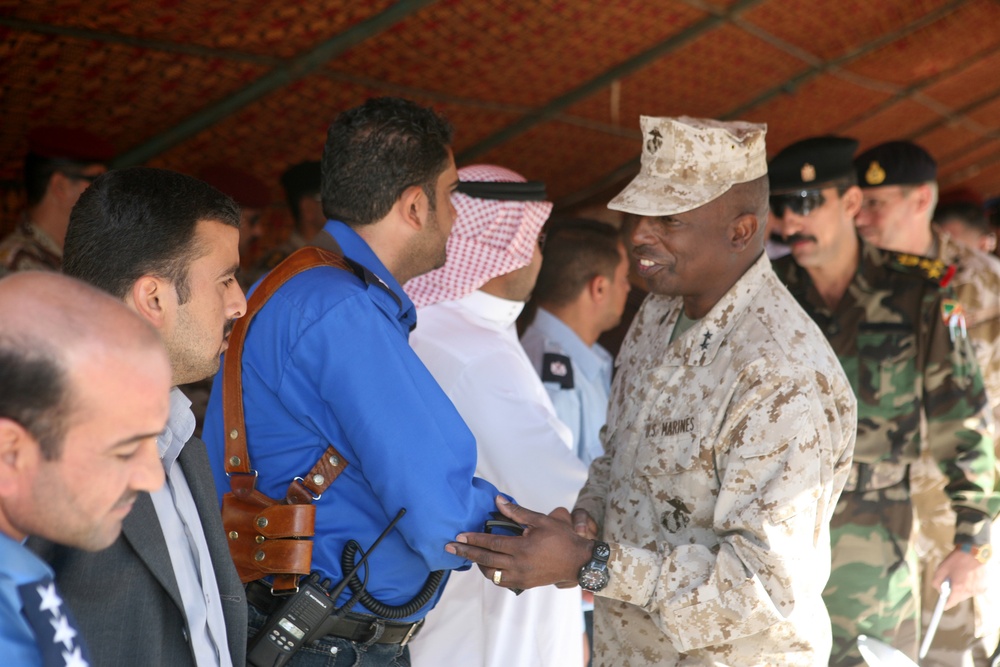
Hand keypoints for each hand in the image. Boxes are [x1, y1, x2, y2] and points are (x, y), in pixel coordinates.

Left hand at [446, 496, 594, 590]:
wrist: (578, 562)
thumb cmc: (562, 538)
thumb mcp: (541, 520)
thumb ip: (517, 512)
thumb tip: (499, 500)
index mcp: (522, 548)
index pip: (491, 543)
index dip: (473, 539)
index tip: (458, 535)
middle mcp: (519, 565)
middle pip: (486, 560)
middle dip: (466, 552)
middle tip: (450, 547)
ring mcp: (521, 577)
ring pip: (492, 574)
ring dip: (478, 564)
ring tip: (468, 555)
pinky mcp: (525, 583)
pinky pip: (502, 581)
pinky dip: (491, 574)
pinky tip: (486, 566)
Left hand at [931, 548, 987, 609]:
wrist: (974, 552)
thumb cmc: (956, 560)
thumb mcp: (941, 569)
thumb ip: (936, 582)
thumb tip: (939, 590)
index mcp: (959, 588)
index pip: (951, 602)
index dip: (946, 604)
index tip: (943, 606)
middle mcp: (970, 591)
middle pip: (959, 598)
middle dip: (954, 593)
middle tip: (951, 582)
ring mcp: (978, 589)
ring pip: (967, 594)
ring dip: (962, 589)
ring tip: (961, 576)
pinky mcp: (984, 586)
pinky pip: (974, 590)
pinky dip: (970, 585)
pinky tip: (968, 576)